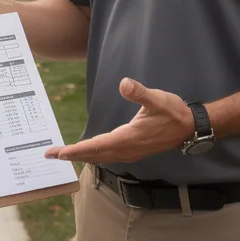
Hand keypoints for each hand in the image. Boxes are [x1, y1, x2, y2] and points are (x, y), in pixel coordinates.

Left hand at [44, 78, 194, 163]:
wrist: (189, 128)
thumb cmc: (173, 113)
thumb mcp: (157, 99)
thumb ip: (140, 92)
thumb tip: (124, 83)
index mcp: (128, 138)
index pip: (96, 146)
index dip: (76, 150)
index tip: (59, 153)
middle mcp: (126, 149)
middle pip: (93, 155)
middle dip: (71, 155)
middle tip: (50, 155)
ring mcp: (130, 152)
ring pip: (100, 157)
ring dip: (81, 156)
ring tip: (63, 154)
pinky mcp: (133, 150)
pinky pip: (107, 156)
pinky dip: (93, 155)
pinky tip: (88, 152)